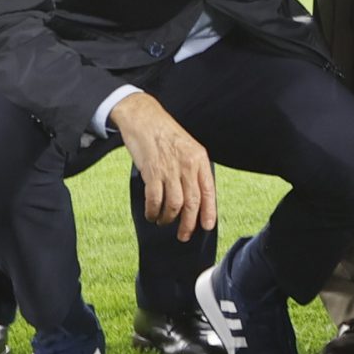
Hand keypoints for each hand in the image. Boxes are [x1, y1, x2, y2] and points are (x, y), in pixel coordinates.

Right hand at [112, 91, 218, 240]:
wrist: (144, 118)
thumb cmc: (165, 133)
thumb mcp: (188, 148)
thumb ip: (193, 169)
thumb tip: (195, 195)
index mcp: (199, 159)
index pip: (208, 190)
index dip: (209, 211)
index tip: (207, 226)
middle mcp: (187, 165)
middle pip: (192, 202)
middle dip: (188, 223)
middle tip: (184, 235)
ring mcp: (169, 169)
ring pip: (174, 204)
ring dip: (168, 218)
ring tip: (163, 222)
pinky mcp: (152, 172)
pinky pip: (154, 199)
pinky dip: (153, 211)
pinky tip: (151, 214)